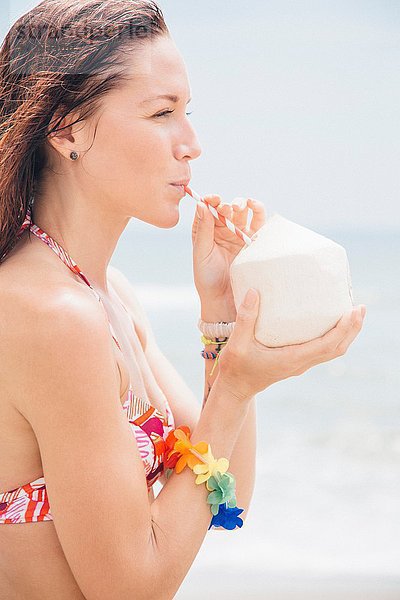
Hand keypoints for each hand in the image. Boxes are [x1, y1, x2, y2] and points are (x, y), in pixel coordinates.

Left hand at [191, 195, 265, 308]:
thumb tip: (201, 205)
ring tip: (241, 206)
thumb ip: (202, 230)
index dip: (210, 201)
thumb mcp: (201, 253)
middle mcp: (223, 230)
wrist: (225, 300)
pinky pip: (259, 223)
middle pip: (227, 208)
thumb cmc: (207, 279)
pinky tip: (255, 207)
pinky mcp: (254, 242)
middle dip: (227, 204)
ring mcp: (239, 234)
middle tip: (227, 208)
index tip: (212, 199)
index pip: (208, 209)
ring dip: (243, 204)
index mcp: (206, 230)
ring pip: (244, 212)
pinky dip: (259, 212)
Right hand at [216, 289, 366, 401]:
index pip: (326, 346)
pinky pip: (323, 350)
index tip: (352, 312)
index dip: (342, 329)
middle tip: (360, 307)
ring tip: (352, 313)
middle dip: (352, 329)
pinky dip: (335, 336)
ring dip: (346, 334)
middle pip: (337, 349)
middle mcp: (301, 363)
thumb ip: (246, 318)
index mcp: (291, 360)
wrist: (235, 388)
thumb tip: (254, 291)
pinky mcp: (296, 361)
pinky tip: (331, 322)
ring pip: (332, 351)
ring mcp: (300, 364)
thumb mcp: (238, 343)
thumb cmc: (236, 368)